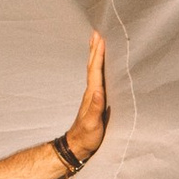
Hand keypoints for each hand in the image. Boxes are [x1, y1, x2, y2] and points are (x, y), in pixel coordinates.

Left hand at [61, 29, 110, 165]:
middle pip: (92, 66)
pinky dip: (98, 67)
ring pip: (94, 70)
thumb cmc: (87, 137)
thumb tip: (98, 92)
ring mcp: (92, 95)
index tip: (101, 38)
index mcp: (92, 94)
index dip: (98, 55)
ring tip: (97, 42)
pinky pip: (97, 78)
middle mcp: (91, 92)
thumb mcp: (93, 124)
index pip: (95, 71)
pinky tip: (100, 66)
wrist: (77, 146)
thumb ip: (95, 109)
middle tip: (97, 32)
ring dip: (95, 55)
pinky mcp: (94, 100)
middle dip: (95, 49)